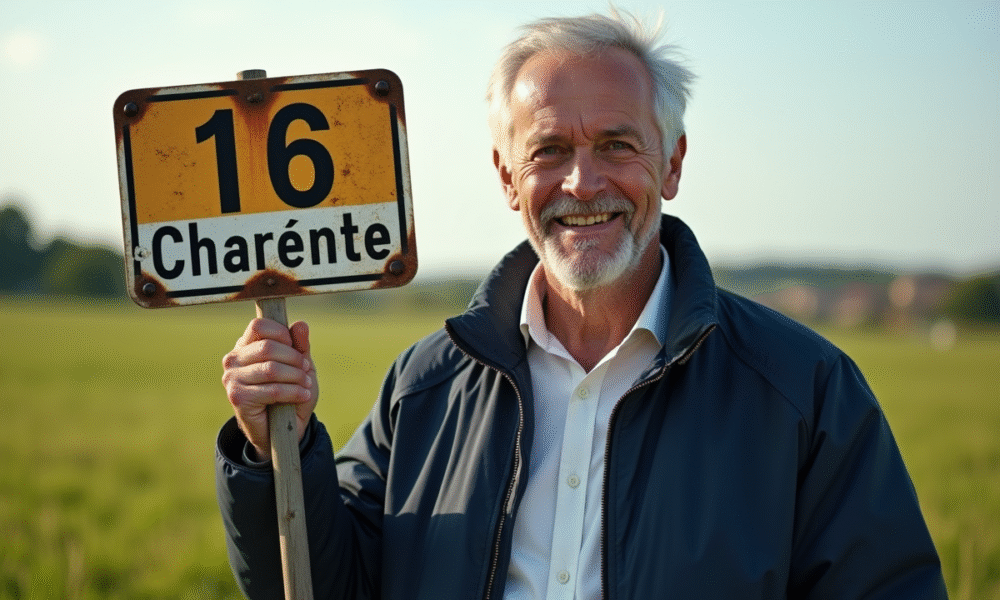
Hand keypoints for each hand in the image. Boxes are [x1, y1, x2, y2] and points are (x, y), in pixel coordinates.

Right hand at [221, 318, 317, 460]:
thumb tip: (301, 324)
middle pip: (267, 347)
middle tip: (306, 369)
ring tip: (305, 384)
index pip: (259, 325)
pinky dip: (293, 392)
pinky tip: (302, 395)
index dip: (282, 334)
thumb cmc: (291, 392)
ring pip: (271, 369)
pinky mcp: (237, 398)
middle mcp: (233, 360)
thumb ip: (300, 345)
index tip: (297, 349)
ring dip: (296, 377)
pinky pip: (272, 390)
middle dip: (294, 358)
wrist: (284, 429)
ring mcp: (232, 379)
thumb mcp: (300, 365)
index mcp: (245, 345)